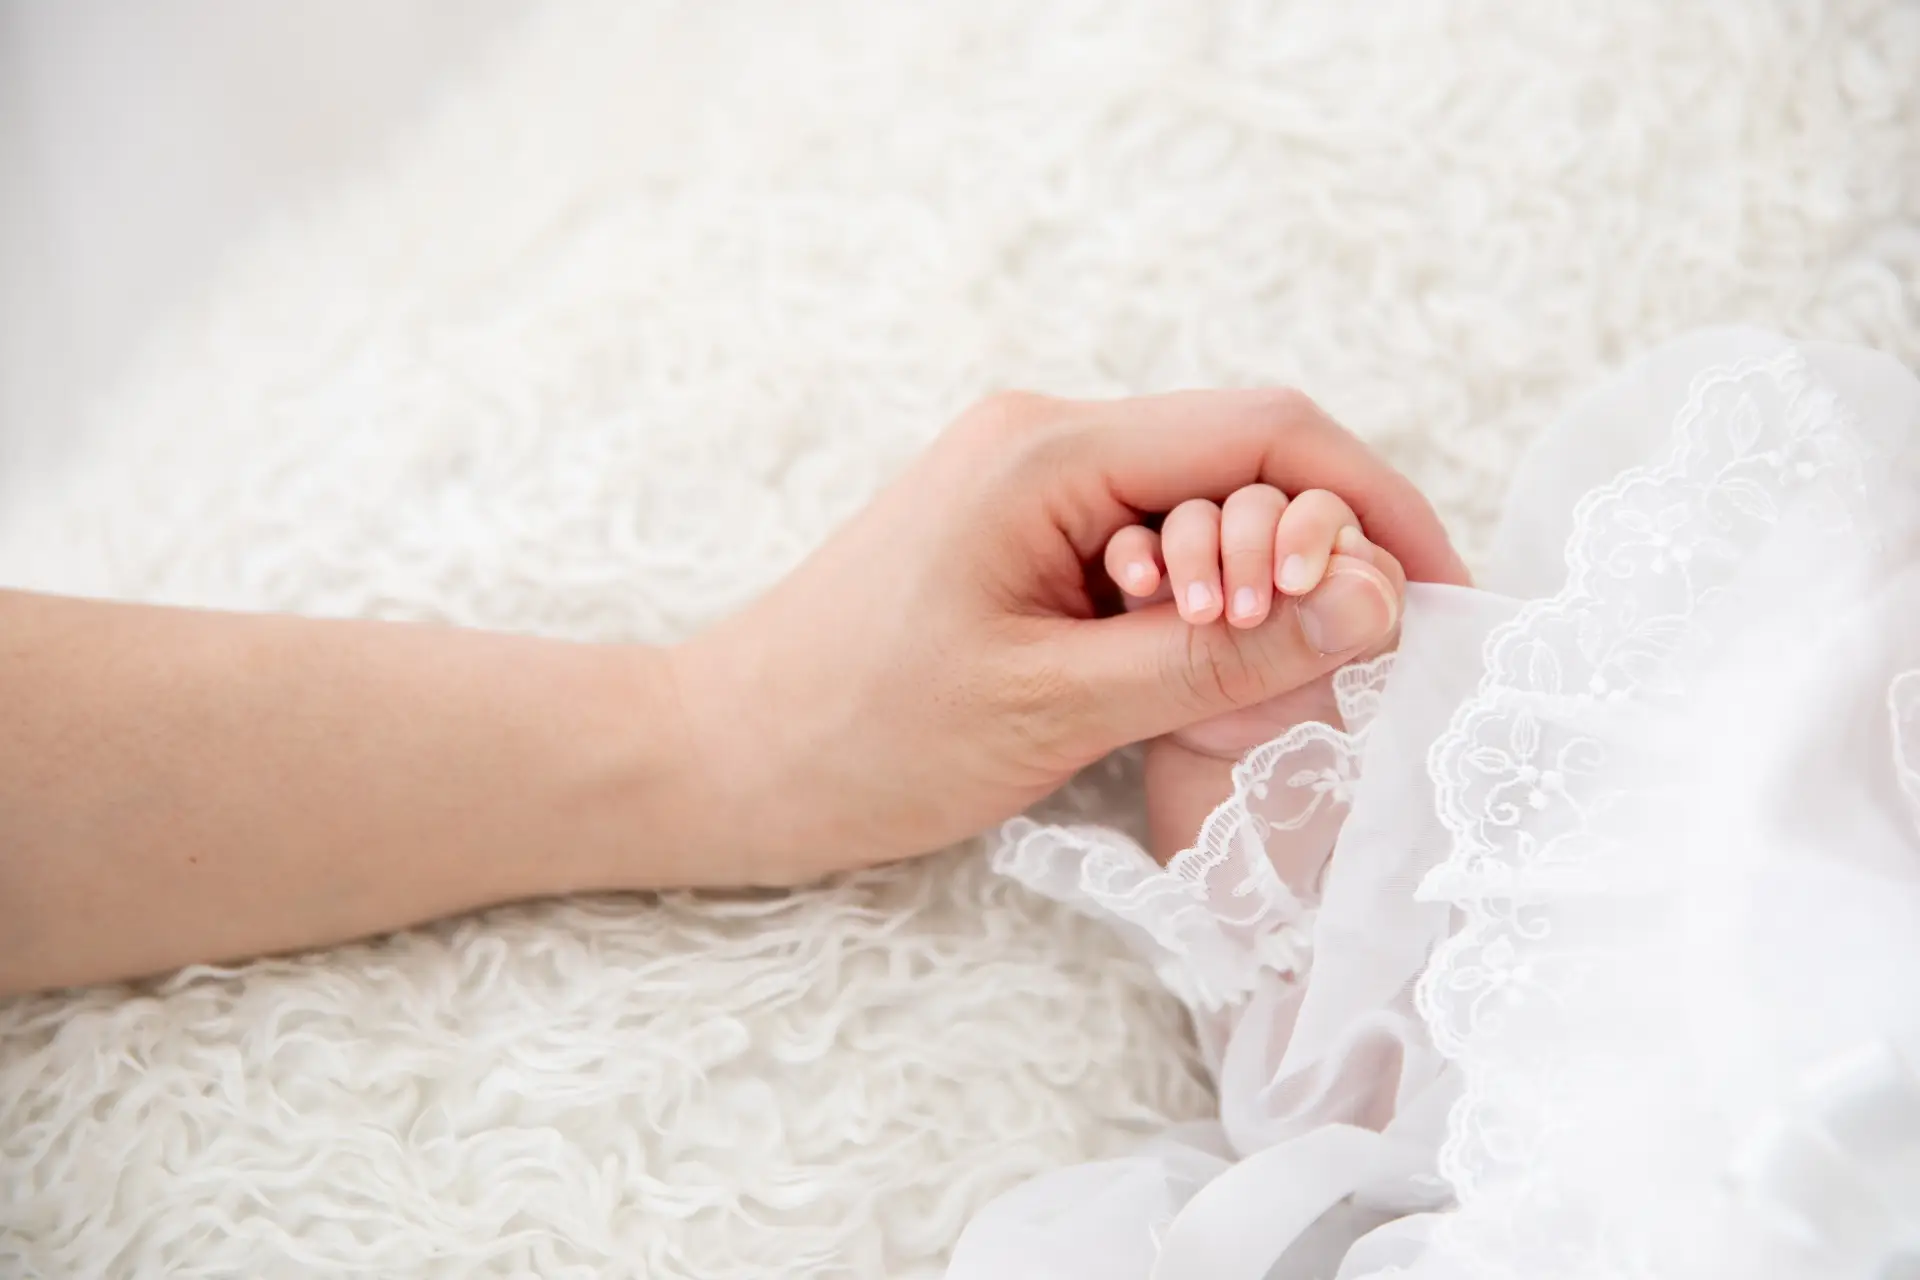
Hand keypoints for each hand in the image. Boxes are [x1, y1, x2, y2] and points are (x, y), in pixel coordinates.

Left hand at [671, 389, 1464, 884]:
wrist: (722, 758)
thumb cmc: (858, 735)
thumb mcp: (1054, 709)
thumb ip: (1221, 660)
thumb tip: (1375, 605)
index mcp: (1049, 453)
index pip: (1265, 433)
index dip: (1374, 503)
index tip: (1443, 594)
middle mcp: (1044, 441)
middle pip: (1242, 461)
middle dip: (1312, 552)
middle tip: (1337, 660)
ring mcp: (1028, 484)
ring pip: (1200, 507)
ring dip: (1251, 588)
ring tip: (1247, 679)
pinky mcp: (1018, 536)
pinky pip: (1146, 547)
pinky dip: (1194, 607)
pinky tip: (1192, 671)